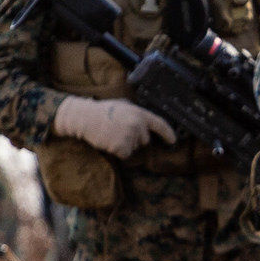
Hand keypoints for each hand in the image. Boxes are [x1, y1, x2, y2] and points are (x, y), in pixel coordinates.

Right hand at [53, 96, 176, 158]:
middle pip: (145, 140)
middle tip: (118, 130)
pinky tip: (109, 141)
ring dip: (124, 144)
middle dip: (135, 139)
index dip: (168, 133)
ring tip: (111, 133)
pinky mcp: (121, 146)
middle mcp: (137, 124)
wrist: (85, 117)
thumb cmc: (103, 111)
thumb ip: (136, 114)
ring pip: (133, 148)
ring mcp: (130, 136)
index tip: (173, 141)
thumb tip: (145, 124)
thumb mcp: (123, 105)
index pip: (159, 124)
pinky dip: (117, 151)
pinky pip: (125, 154)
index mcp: (139, 113)